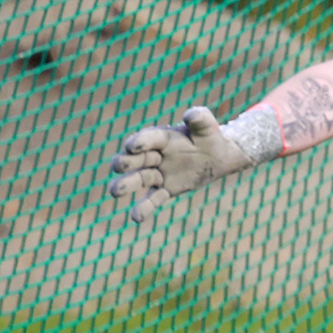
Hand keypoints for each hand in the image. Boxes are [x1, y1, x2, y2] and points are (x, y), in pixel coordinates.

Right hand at [107, 106, 257, 222]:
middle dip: (126, 162)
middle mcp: (155, 155)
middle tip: (120, 165)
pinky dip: (144, 208)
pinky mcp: (164, 189)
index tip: (133, 146)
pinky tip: (136, 218)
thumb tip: (191, 114)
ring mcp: (158, 173)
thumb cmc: (209, 138)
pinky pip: (152, 199)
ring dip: (126, 185)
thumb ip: (200, 119)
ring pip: (138, 179)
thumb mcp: (208, 127)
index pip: (148, 138)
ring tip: (115, 191)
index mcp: (163, 137)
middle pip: (135, 159)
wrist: (217, 157)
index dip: (140, 141)